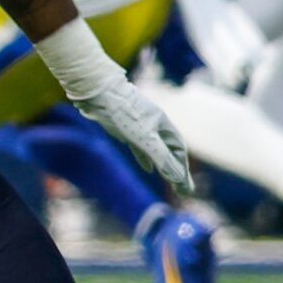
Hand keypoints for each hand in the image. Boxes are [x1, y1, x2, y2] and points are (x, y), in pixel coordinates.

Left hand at [70, 69, 192, 188]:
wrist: (96, 90)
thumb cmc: (122, 112)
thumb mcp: (144, 138)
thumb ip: (161, 157)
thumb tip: (177, 177)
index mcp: (163, 125)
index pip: (179, 150)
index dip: (183, 169)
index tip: (186, 188)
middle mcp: (155, 124)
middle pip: (170, 151)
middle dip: (177, 170)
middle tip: (183, 191)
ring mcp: (139, 125)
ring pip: (156, 149)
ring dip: (163, 165)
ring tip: (171, 180)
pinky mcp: (124, 127)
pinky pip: (141, 146)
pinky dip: (146, 157)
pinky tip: (147, 167)